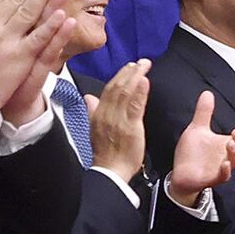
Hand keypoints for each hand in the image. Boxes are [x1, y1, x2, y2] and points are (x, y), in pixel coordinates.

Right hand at [90, 62, 150, 182]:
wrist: (110, 172)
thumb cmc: (107, 154)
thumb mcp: (94, 129)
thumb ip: (93, 110)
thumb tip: (89, 97)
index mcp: (98, 114)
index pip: (108, 89)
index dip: (119, 76)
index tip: (129, 66)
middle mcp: (106, 114)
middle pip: (116, 87)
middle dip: (128, 72)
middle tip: (140, 62)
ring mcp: (118, 120)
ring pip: (124, 93)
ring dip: (135, 76)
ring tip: (144, 66)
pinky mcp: (130, 127)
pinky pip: (134, 106)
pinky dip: (139, 92)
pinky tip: (145, 81)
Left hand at [165, 89, 234, 201]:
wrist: (180, 174)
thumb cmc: (191, 154)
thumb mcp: (197, 129)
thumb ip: (204, 112)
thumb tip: (207, 93)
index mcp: (227, 145)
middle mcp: (227, 157)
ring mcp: (221, 169)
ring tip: (229, 143)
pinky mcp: (212, 179)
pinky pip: (223, 176)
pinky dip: (226, 171)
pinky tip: (225, 164)